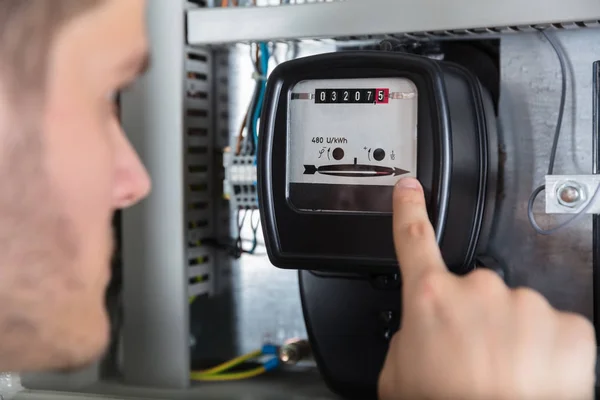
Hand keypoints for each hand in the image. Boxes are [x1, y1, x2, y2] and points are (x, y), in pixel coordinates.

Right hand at [378, 178, 595, 399]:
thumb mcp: (396, 376)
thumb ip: (405, 339)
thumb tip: (419, 333)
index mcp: (431, 297)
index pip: (414, 238)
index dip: (409, 209)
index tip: (410, 189)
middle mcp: (479, 291)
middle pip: (473, 292)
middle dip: (473, 320)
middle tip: (470, 360)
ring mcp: (527, 305)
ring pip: (517, 313)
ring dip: (512, 340)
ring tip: (504, 379)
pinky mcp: (569, 328)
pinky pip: (555, 332)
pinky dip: (547, 354)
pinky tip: (533, 381)